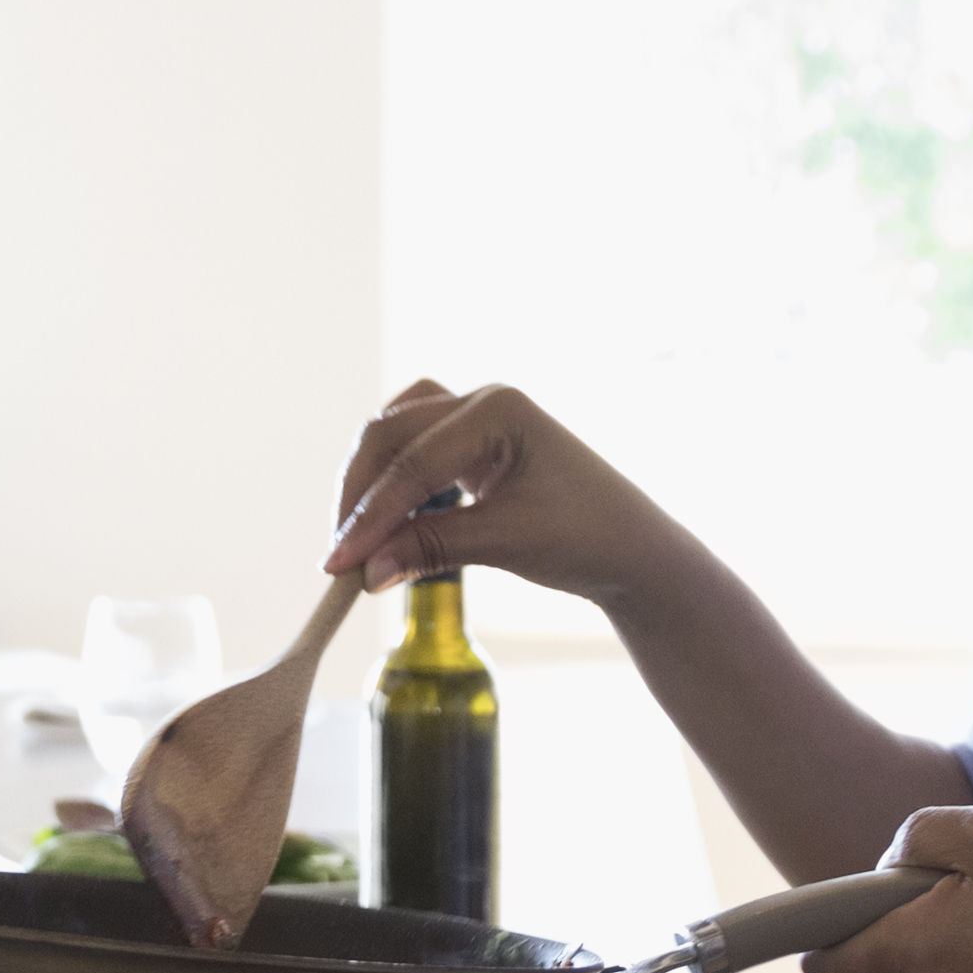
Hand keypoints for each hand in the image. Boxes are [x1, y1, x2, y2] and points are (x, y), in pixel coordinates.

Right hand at [324, 379, 686, 602]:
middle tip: (339, 558)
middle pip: (390, 436)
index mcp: (498, 409)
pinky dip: (392, 483)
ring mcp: (478, 419)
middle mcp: (483, 401)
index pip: (412, 463)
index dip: (369, 516)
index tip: (338, 565)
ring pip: (396, 436)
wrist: (634, 551)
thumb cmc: (587, 538)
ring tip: (356, 540)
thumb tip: (363, 572)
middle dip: (360, 497)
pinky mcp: (475, 446)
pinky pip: (414, 452)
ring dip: (370, 484)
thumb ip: (429, 549)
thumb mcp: (505, 542)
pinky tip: (385, 521)